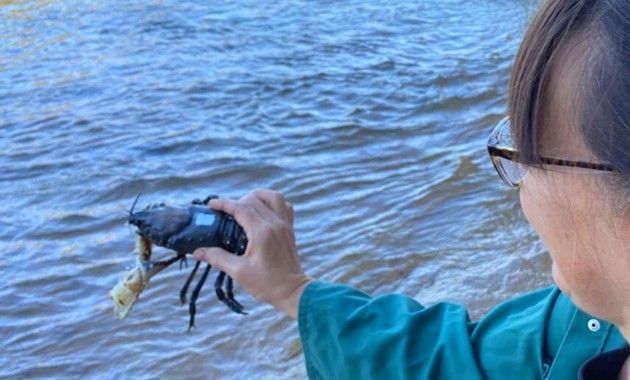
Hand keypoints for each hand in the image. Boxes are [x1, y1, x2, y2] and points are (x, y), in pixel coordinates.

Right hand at [193, 189, 312, 318]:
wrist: (292, 291)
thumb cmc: (266, 283)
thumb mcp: (238, 272)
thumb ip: (218, 258)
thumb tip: (197, 252)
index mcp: (262, 232)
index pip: (241, 208)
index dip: (224, 204)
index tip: (212, 205)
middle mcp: (275, 223)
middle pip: (254, 200)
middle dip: (237, 201)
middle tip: (226, 213)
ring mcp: (285, 224)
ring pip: (273, 196)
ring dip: (257, 196)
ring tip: (245, 205)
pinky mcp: (290, 229)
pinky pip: (284, 206)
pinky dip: (273, 203)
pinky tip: (262, 211)